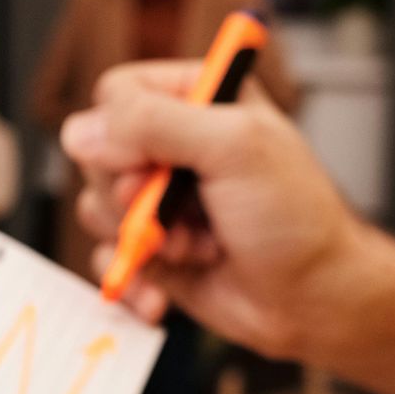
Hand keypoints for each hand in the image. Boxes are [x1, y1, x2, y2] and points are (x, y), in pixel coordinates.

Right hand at [65, 60, 365, 362]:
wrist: (314, 300)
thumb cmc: (295, 220)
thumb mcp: (233, 148)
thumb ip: (154, 125)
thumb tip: (80, 132)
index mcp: (199, 100)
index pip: (118, 93)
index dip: (121, 131)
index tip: (152, 164)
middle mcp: (176, 146)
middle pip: (97, 153)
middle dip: (131, 194)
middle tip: (171, 209)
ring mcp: (160, 199)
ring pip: (96, 205)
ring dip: (138, 236)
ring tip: (192, 246)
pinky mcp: (153, 248)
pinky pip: (106, 255)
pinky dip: (129, 276)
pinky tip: (162, 288)